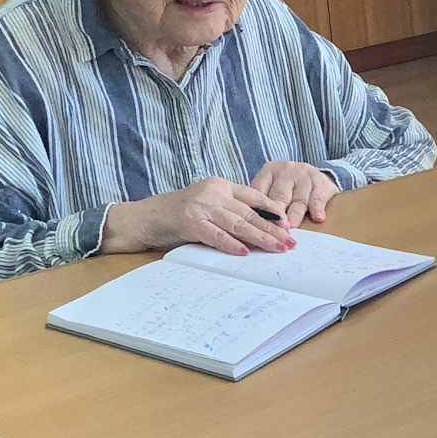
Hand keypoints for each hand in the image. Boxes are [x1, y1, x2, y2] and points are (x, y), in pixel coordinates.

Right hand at [100, 176, 293, 256]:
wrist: (146, 217)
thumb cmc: (180, 215)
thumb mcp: (209, 206)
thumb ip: (231, 211)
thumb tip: (262, 229)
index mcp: (221, 185)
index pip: (254, 197)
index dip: (273, 212)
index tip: (289, 226)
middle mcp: (213, 192)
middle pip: (250, 212)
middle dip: (273, 229)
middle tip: (290, 243)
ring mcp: (201, 206)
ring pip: (237, 223)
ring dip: (259, 238)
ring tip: (277, 248)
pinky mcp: (189, 221)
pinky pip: (214, 234)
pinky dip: (230, 244)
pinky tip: (244, 252)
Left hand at [250, 160, 340, 225]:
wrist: (315, 176)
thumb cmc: (288, 188)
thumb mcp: (271, 188)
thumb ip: (262, 204)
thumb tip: (252, 227)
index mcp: (268, 172)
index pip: (260, 192)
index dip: (259, 211)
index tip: (257, 227)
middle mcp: (285, 171)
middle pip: (279, 196)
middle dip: (277, 215)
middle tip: (275, 230)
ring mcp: (304, 175)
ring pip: (298, 198)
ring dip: (295, 214)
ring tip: (292, 227)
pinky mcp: (320, 181)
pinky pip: (318, 196)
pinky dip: (317, 208)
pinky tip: (318, 218)